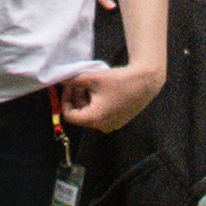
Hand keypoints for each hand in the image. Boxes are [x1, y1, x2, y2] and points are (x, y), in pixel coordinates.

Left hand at [49, 52, 164, 140]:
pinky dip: (97, 103)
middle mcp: (102, 126)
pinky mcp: (120, 120)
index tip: (69, 87)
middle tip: (80, 82)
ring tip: (92, 84)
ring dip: (86, 100)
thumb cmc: (118, 81)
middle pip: (80, 115)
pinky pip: (101, 114)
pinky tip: (102, 89)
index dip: (65, 100)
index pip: (69, 116)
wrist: (145, 82)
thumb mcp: (92, 78)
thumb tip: (59, 79)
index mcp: (94, 119)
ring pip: (90, 114)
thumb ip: (72, 80)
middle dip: (76, 98)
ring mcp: (112, 124)